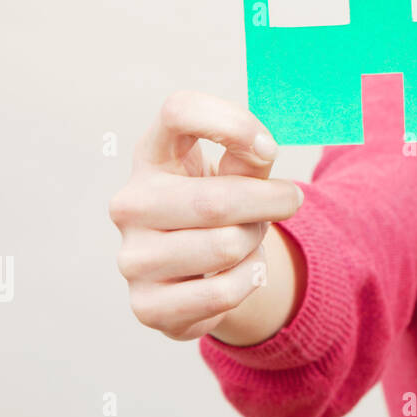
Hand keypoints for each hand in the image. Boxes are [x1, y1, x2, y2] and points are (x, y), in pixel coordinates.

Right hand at [109, 91, 302, 340]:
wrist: (203, 271)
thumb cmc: (222, 204)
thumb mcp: (239, 171)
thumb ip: (251, 154)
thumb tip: (261, 150)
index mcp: (153, 155)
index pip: (178, 111)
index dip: (233, 123)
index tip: (268, 148)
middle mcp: (130, 203)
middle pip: (216, 199)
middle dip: (269, 203)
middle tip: (286, 201)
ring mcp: (132, 256)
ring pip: (225, 246)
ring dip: (255, 242)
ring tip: (248, 238)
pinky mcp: (146, 305)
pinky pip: (222, 292)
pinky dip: (249, 280)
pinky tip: (239, 273)